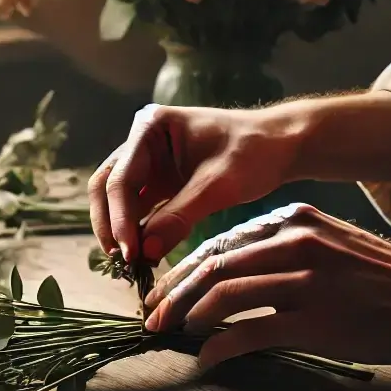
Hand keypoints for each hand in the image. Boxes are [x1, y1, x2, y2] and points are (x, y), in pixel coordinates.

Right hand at [88, 102, 301, 265]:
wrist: (282, 146)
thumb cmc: (254, 152)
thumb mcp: (218, 186)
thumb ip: (179, 217)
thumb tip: (144, 252)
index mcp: (151, 127)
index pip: (121, 178)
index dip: (120, 218)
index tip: (129, 252)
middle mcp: (142, 141)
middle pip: (108, 186)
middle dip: (111, 223)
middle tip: (121, 260)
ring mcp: (150, 161)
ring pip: (120, 199)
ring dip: (122, 229)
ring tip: (130, 263)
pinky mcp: (161, 181)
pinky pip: (140, 208)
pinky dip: (140, 229)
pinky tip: (145, 254)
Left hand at [142, 202, 390, 366]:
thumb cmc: (384, 279)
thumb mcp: (332, 243)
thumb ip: (284, 249)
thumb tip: (233, 274)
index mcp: (295, 219)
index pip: (221, 240)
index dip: (185, 267)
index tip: (163, 289)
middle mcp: (295, 242)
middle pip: (213, 265)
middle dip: (175, 293)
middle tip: (152, 317)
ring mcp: (305, 280)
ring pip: (224, 294)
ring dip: (190, 318)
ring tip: (174, 335)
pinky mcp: (316, 320)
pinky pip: (250, 332)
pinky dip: (220, 347)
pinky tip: (207, 359)